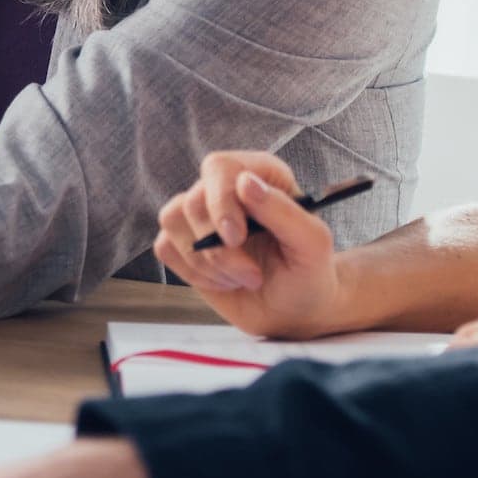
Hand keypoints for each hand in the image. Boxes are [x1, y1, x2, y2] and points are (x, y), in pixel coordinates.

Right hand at [150, 152, 346, 338]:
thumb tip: (245, 182)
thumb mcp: (312, 244)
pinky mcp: (183, 242)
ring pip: (172, 220)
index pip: (220, 167)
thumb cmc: (308, 272)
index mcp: (260, 174)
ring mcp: (201, 215)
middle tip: (252, 276)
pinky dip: (193, 272)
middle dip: (219, 249)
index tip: (237, 238)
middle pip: (193, 201)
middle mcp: (226, 188)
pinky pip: (165, 247)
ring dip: (206, 262)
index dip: (221, 202)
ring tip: (241, 279)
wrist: (293, 310)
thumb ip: (283, 211)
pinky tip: (223, 281)